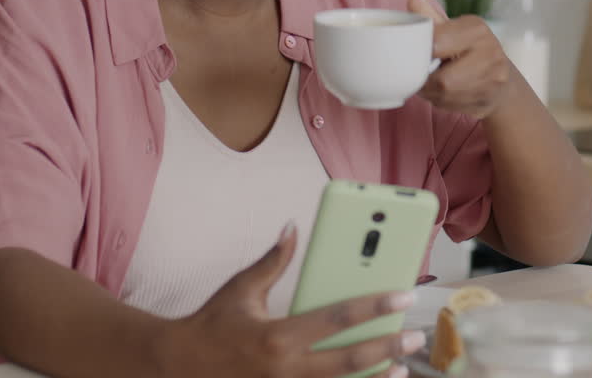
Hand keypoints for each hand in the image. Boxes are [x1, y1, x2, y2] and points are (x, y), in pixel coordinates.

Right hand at [161, 223, 422, 377]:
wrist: (175, 367)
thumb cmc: (210, 325)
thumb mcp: (240, 290)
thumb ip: (273, 261)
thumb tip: (292, 228)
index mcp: (277, 336)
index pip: (337, 318)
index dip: (374, 306)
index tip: (405, 296)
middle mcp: (284, 369)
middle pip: (349, 361)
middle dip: (387, 347)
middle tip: (416, 337)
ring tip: (403, 368)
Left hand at [408, 0, 513, 118]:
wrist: (501, 83)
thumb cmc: (470, 51)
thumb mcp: (454, 30)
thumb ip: (431, 17)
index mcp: (477, 29)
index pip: (437, 42)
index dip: (421, 52)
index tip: (417, 54)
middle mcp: (490, 52)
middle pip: (442, 78)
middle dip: (425, 79)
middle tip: (421, 74)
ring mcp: (493, 79)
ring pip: (445, 94)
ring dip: (430, 92)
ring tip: (431, 83)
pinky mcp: (488, 101)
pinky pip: (451, 105)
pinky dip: (440, 101)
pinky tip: (443, 94)